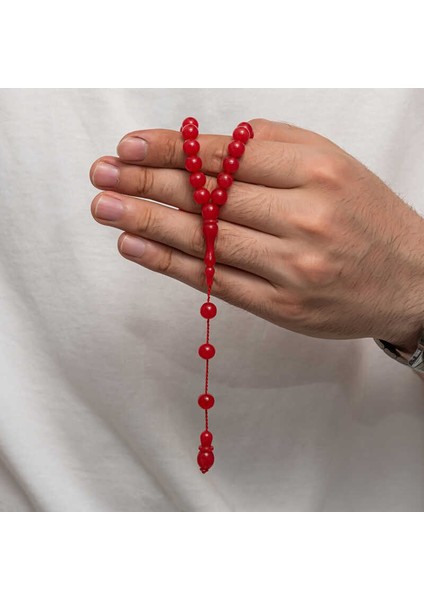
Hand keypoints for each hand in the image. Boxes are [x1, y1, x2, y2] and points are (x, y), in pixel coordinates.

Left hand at [90, 119, 423, 352]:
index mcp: (317, 172)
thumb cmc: (366, 217)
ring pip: (205, 240)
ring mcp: (291, 267)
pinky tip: (136, 246)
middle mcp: (304, 218)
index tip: (129, 145)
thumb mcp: (332, 164)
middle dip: (147, 182)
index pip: (225, 156)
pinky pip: (215, 280)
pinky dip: (170, 263)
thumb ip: (272, 149)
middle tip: (102, 174)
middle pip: (208, 197)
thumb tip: (204, 147)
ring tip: (105, 207)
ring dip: (147, 222)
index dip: (170, 149)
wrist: (411, 280)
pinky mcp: (281, 305)